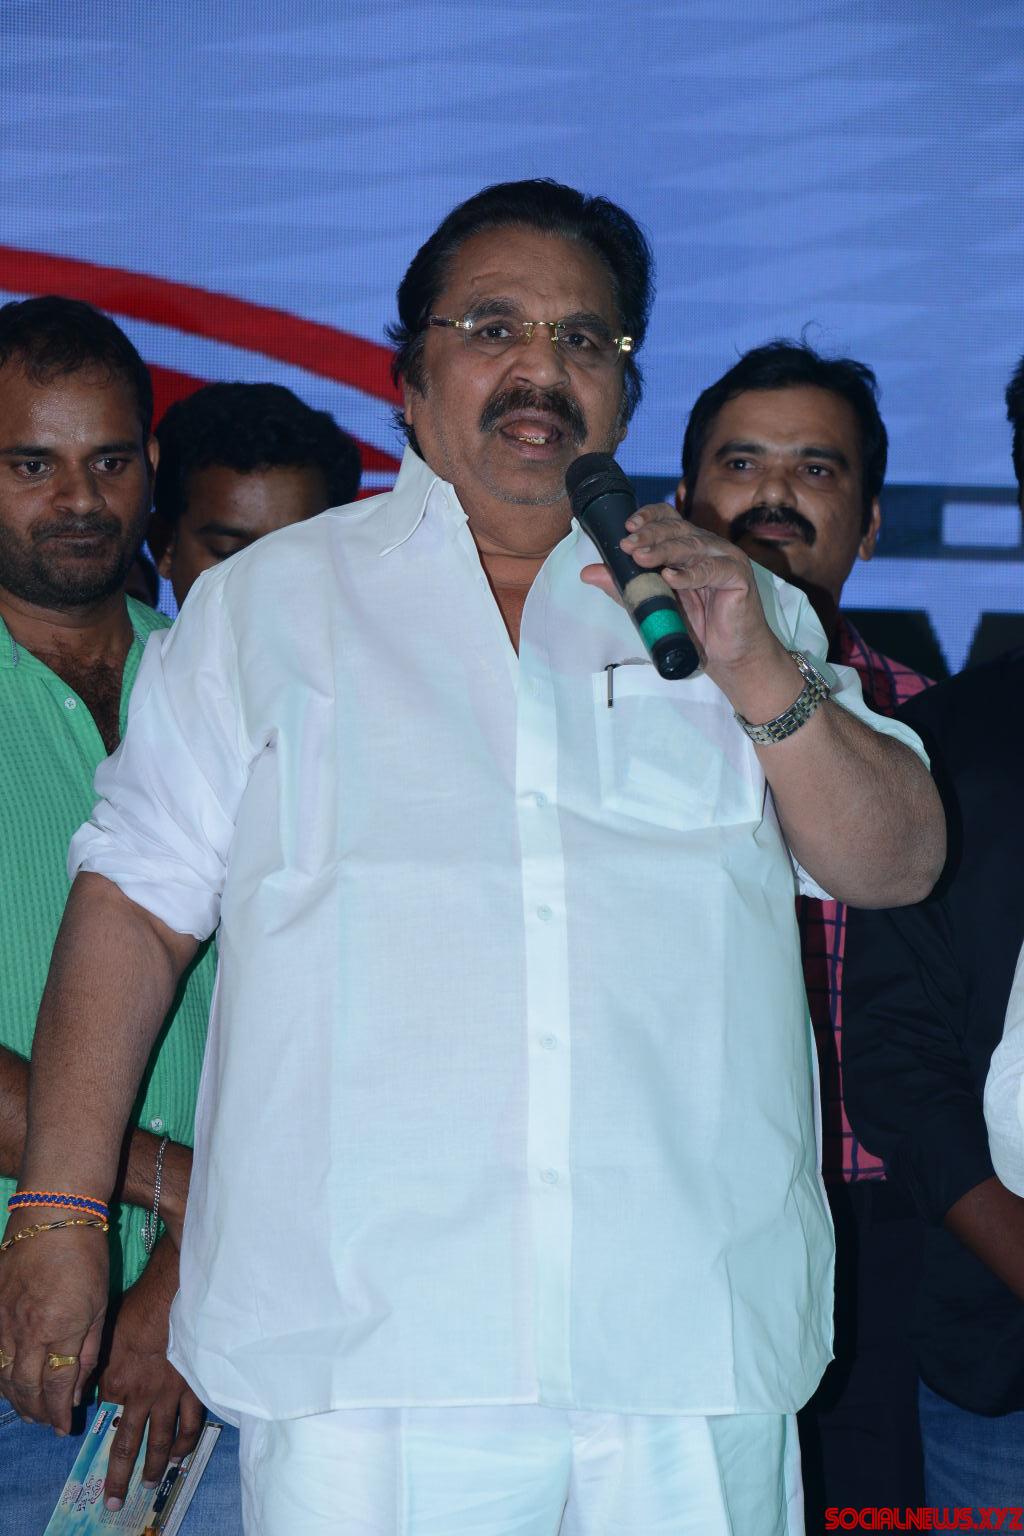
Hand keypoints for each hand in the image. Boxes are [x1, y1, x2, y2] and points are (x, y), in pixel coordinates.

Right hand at [0, 1212, 107, 1432]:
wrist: (53, 1212)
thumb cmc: (87, 1254)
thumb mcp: (100, 1304)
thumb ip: (88, 1350)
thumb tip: (77, 1390)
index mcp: (60, 1332)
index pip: (56, 1388)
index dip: (58, 1413)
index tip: (63, 1427)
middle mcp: (28, 1332)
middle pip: (26, 1388)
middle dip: (37, 1412)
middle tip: (45, 1422)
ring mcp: (4, 1321)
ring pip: (3, 1376)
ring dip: (16, 1399)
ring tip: (28, 1410)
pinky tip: (7, 1381)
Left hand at [97, 1234, 203, 1509]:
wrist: (177, 1294)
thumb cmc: (141, 1307)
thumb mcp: (108, 1334)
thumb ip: (100, 1364)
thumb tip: (93, 1386)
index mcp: (117, 1383)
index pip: (107, 1412)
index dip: (104, 1419)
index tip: (102, 1425)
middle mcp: (142, 1398)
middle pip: (130, 1445)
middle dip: (122, 1476)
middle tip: (115, 1499)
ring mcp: (171, 1396)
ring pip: (164, 1441)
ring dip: (157, 1465)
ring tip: (154, 1479)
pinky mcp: (196, 1387)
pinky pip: (192, 1421)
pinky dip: (187, 1439)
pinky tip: (184, 1449)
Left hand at [580, 502, 784, 680]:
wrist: (732, 658)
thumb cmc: (698, 629)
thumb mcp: (655, 605)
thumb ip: (626, 586)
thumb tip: (587, 572)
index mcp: (689, 547)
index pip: (669, 520)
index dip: (649, 517)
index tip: (627, 526)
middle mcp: (708, 547)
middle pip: (678, 529)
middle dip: (650, 535)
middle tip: (626, 545)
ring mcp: (725, 558)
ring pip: (692, 545)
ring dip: (664, 550)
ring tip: (640, 558)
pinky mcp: (738, 576)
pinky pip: (712, 570)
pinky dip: (690, 574)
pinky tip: (671, 577)